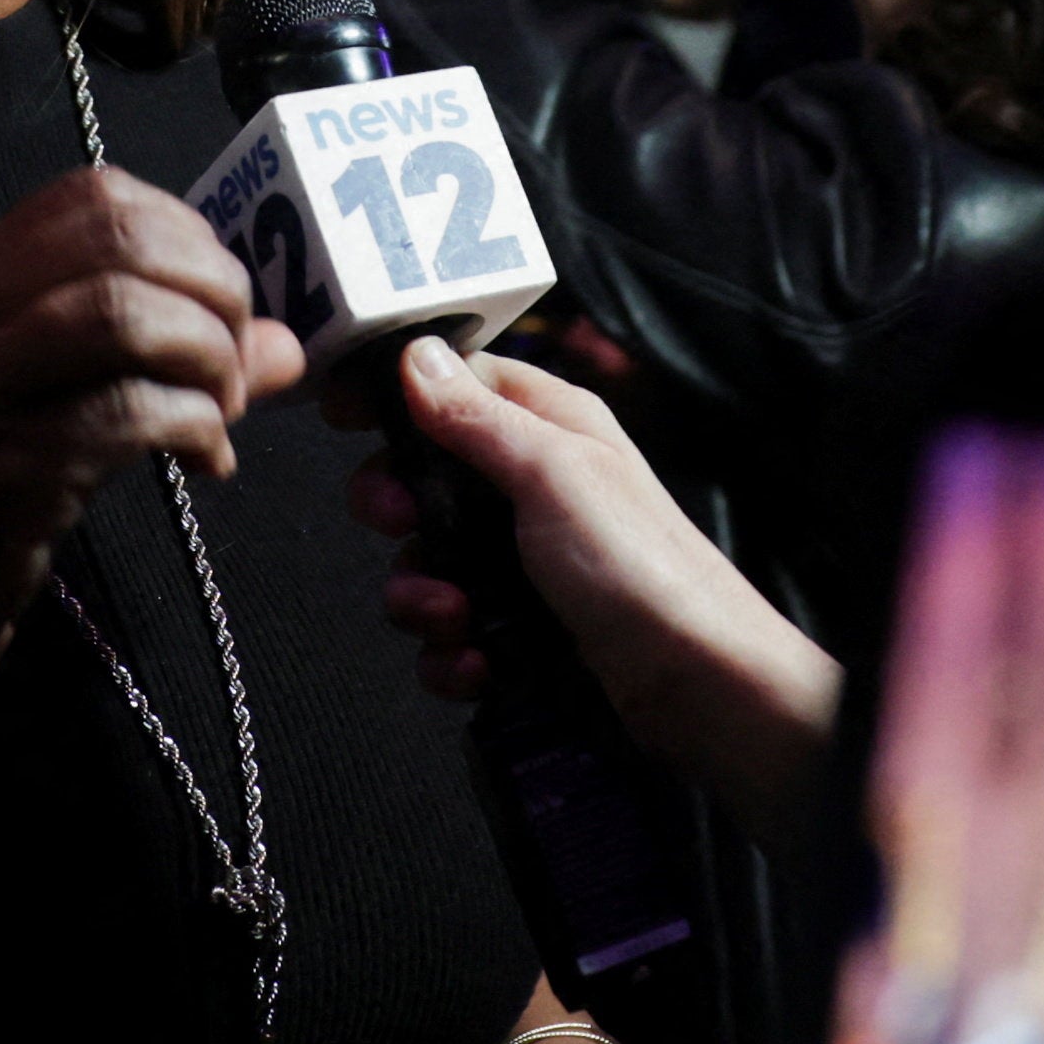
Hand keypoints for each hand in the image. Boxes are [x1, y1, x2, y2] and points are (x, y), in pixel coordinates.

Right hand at [0, 168, 296, 944]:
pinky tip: (203, 462)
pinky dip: (193, 427)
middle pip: (123, 236)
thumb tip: (282, 344)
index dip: (188, 237)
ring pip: (125, 310)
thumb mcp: (43, 407)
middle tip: (235, 362)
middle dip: (213, 290)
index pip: (96, 195)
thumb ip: (153, 361)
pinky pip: (127, 412)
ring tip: (222, 412)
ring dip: (207, 357)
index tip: (218, 307)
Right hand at [352, 336, 842, 823]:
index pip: (455, 384)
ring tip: (456, 617)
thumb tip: (418, 356)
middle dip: (397, 510)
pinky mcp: (522, 629)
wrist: (699, 687)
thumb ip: (478, 419)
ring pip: (428, 564)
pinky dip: (452, 655)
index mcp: (549, 428)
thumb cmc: (643, 570)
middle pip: (424, 479)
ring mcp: (525, 563)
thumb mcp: (553, 475)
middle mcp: (534, 488)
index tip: (345, 415)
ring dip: (422, 596)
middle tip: (398, 522)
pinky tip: (478, 665)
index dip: (397, 395)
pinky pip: (451, 635)